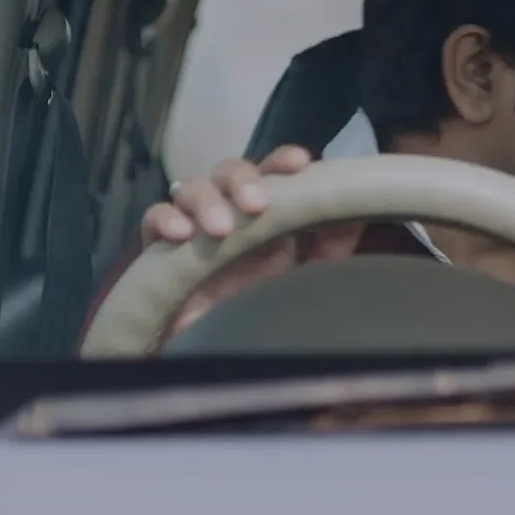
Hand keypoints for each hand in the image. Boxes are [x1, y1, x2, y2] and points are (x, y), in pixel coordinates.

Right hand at [140, 145, 365, 340]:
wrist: (213, 354)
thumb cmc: (259, 308)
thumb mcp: (301, 277)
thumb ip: (330, 246)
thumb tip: (361, 213)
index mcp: (265, 211)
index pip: (272, 171)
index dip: (283, 161)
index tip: (301, 163)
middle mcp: (227, 210)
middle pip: (229, 171)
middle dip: (243, 179)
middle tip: (258, 205)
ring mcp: (191, 227)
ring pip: (190, 187)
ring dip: (206, 200)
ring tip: (221, 229)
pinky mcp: (159, 250)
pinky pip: (153, 219)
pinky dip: (164, 219)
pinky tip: (181, 235)